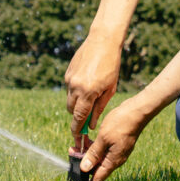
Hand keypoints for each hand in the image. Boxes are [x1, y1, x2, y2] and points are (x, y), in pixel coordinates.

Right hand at [64, 33, 120, 149]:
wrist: (102, 41)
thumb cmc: (111, 66)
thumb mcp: (110, 89)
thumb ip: (99, 108)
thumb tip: (91, 125)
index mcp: (88, 92)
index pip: (78, 117)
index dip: (77, 130)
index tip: (77, 139)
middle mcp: (75, 87)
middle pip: (71, 111)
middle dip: (77, 117)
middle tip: (87, 119)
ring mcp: (69, 79)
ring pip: (69, 100)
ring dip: (77, 104)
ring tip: (91, 96)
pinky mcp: (67, 72)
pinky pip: (69, 88)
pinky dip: (76, 91)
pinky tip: (87, 83)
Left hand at [78, 99, 149, 180]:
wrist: (138, 111)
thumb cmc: (121, 124)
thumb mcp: (104, 138)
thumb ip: (93, 154)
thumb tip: (84, 168)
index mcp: (113, 161)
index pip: (99, 178)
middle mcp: (115, 159)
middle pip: (97, 168)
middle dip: (83, 164)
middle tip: (71, 155)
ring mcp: (117, 151)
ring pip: (99, 158)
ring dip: (87, 154)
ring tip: (75, 147)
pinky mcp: (118, 144)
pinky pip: (103, 151)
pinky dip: (94, 148)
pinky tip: (87, 141)